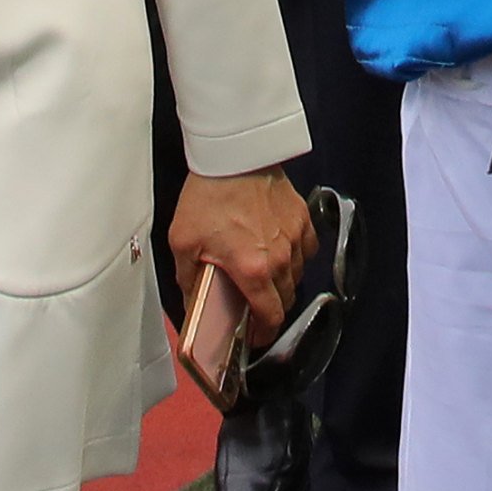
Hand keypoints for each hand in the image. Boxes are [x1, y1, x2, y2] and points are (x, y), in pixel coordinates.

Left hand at [168, 166, 315, 347]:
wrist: (233, 154)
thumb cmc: (208, 195)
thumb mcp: (183, 242)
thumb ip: (189, 280)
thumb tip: (192, 303)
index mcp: (252, 270)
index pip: (270, 316)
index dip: (264, 334)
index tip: (256, 336)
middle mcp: (280, 258)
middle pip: (286, 299)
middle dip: (271, 308)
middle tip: (253, 304)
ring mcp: (294, 237)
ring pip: (297, 275)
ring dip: (283, 282)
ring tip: (262, 274)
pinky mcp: (302, 217)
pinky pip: (307, 249)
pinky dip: (297, 256)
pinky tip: (280, 249)